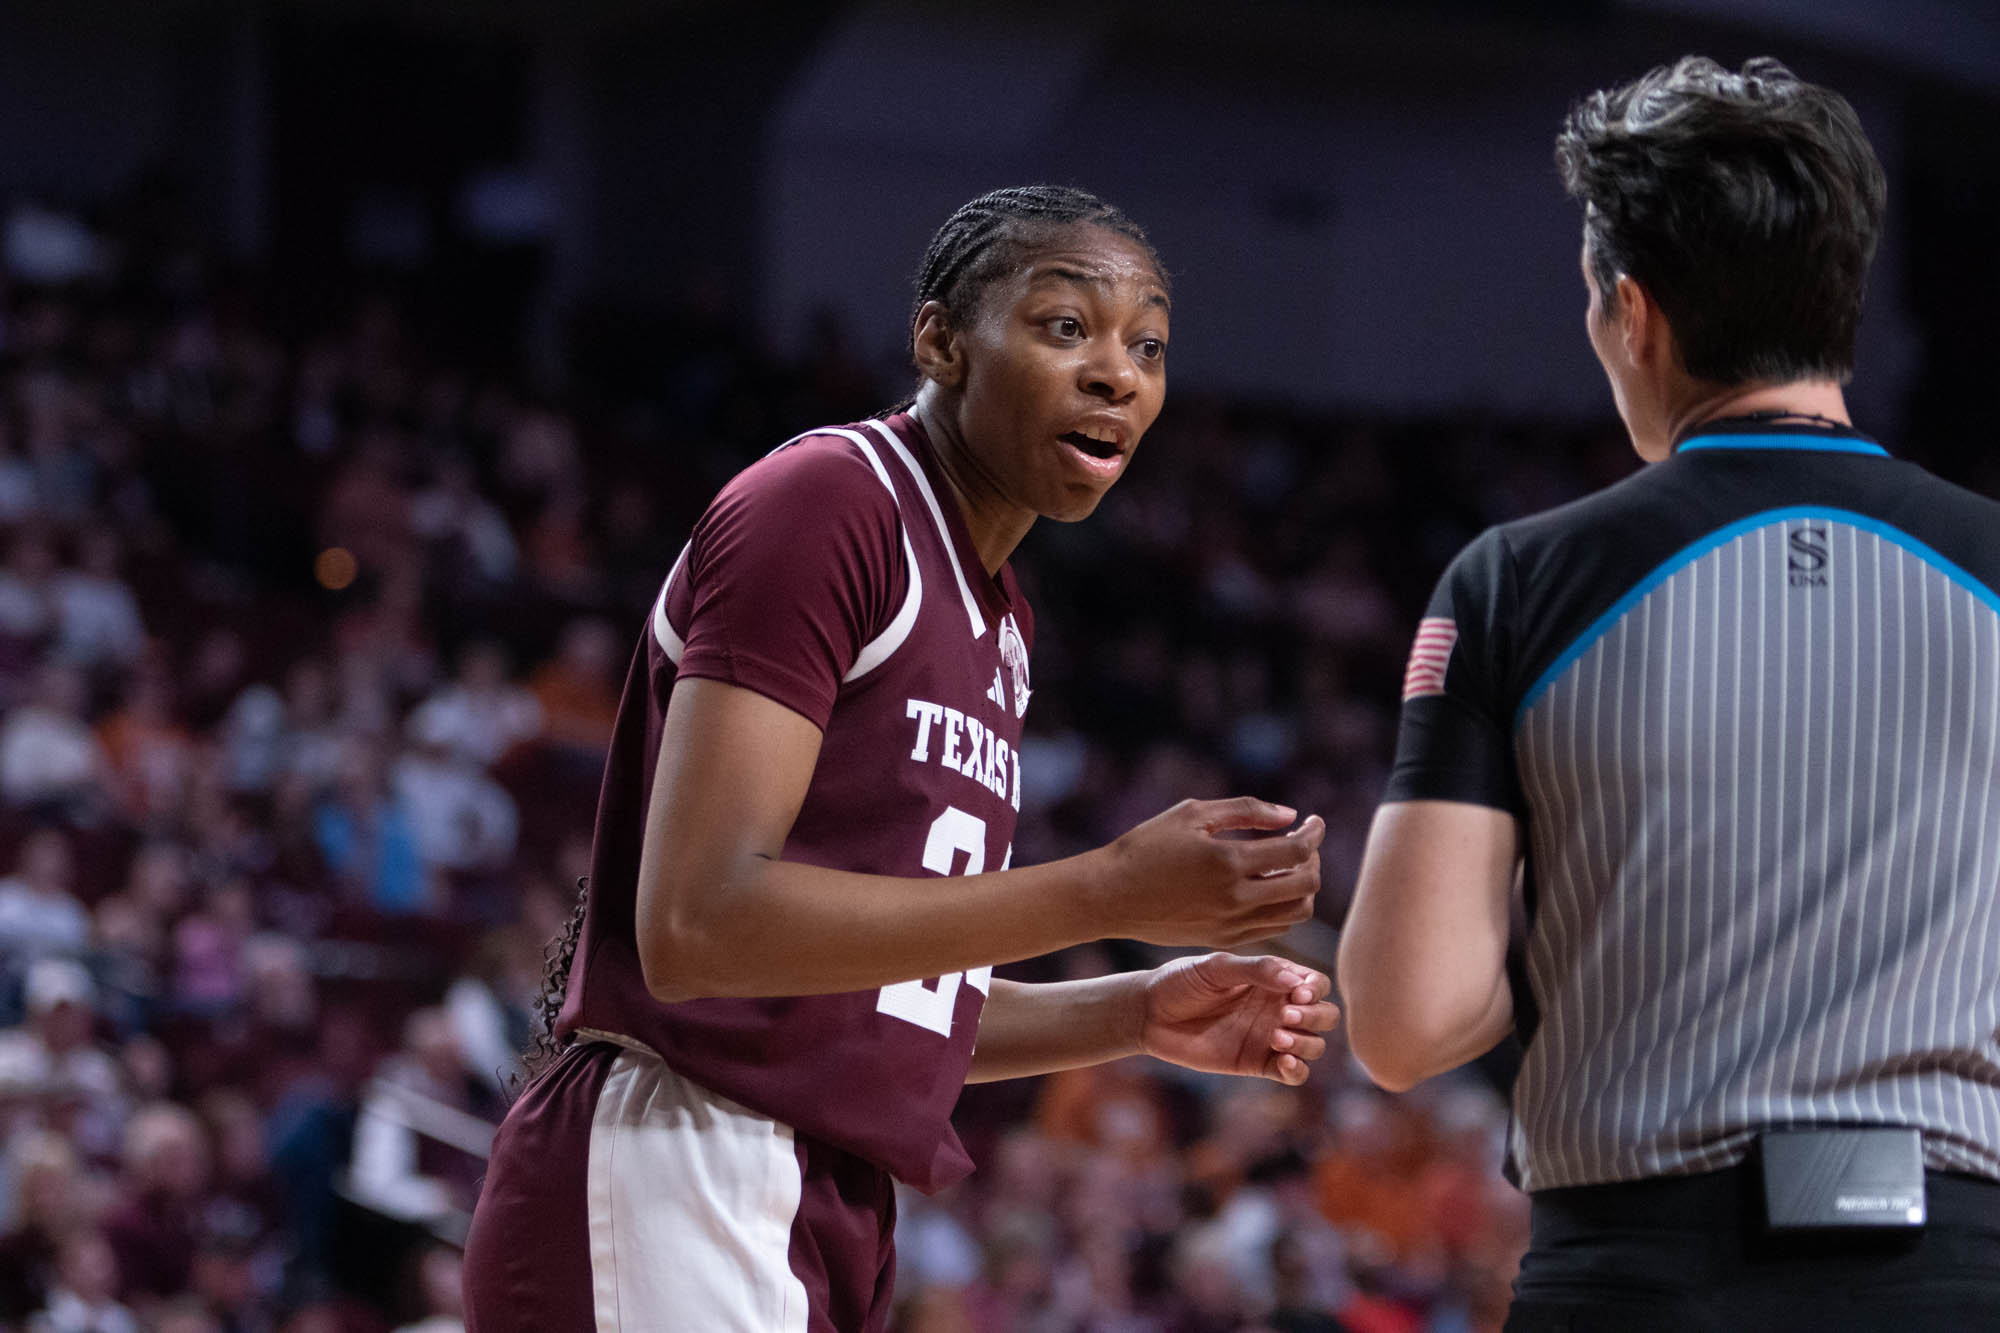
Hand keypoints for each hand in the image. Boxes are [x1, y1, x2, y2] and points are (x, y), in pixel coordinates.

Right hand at [1089, 798, 1322, 946]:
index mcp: (1229, 862)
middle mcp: (1236, 898)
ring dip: (1304, 888)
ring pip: (1296, 913)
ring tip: (1289, 867)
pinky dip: (1283, 907)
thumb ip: (1246, 810)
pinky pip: (1273, 928)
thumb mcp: (1192, 813)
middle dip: (1313, 860)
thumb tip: (1289, 815)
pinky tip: (1269, 887)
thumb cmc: (1147, 846)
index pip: (1296, 850)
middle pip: (1306, 885)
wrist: (1111, 895)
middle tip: (1302, 843)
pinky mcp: (1223, 939)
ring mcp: (1231, 924)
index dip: (1313, 833)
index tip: (1314, 821)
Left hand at [1139, 953, 1339, 1085]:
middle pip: (1325, 1015)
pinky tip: (1284, 1061)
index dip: (1315, 989)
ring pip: (1314, 1045)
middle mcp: (1277, 1008)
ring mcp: (1269, 1037)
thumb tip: (1296, 983)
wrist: (1150, 1014)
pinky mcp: (1256, 1064)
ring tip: (1276, 1036)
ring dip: (1306, 1042)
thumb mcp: (1217, 968)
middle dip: (1317, 1016)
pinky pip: (1293, 1073)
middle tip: (1286, 1014)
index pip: (1315, 984)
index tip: (1297, 993)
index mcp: (1273, 980)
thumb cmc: (1182, 982)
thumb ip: (1257, 970)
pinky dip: (1298, 1070)